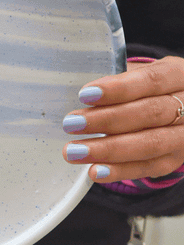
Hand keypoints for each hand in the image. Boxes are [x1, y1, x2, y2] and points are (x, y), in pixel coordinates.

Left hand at [62, 56, 183, 181]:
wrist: (178, 110)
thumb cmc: (149, 88)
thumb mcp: (141, 74)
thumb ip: (118, 80)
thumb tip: (83, 93)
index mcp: (180, 75)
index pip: (152, 80)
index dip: (119, 89)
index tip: (84, 95)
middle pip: (150, 113)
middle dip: (107, 120)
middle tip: (71, 123)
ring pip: (150, 144)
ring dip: (108, 149)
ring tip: (74, 151)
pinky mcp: (175, 160)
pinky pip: (148, 168)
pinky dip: (120, 171)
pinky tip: (94, 170)